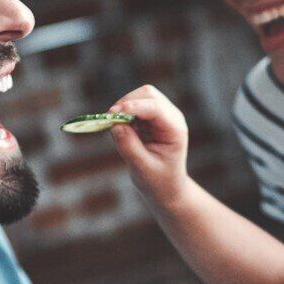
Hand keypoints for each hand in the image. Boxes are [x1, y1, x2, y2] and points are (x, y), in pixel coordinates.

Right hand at [106, 84, 190, 205]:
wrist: (166, 188)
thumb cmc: (158, 181)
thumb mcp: (142, 168)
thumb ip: (129, 146)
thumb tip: (115, 125)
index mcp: (175, 129)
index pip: (156, 108)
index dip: (134, 107)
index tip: (113, 113)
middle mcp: (171, 117)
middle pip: (148, 94)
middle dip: (127, 103)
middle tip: (109, 119)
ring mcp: (162, 115)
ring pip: (140, 96)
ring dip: (124, 107)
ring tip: (114, 126)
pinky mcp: (151, 117)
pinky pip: (134, 106)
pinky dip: (123, 113)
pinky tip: (120, 129)